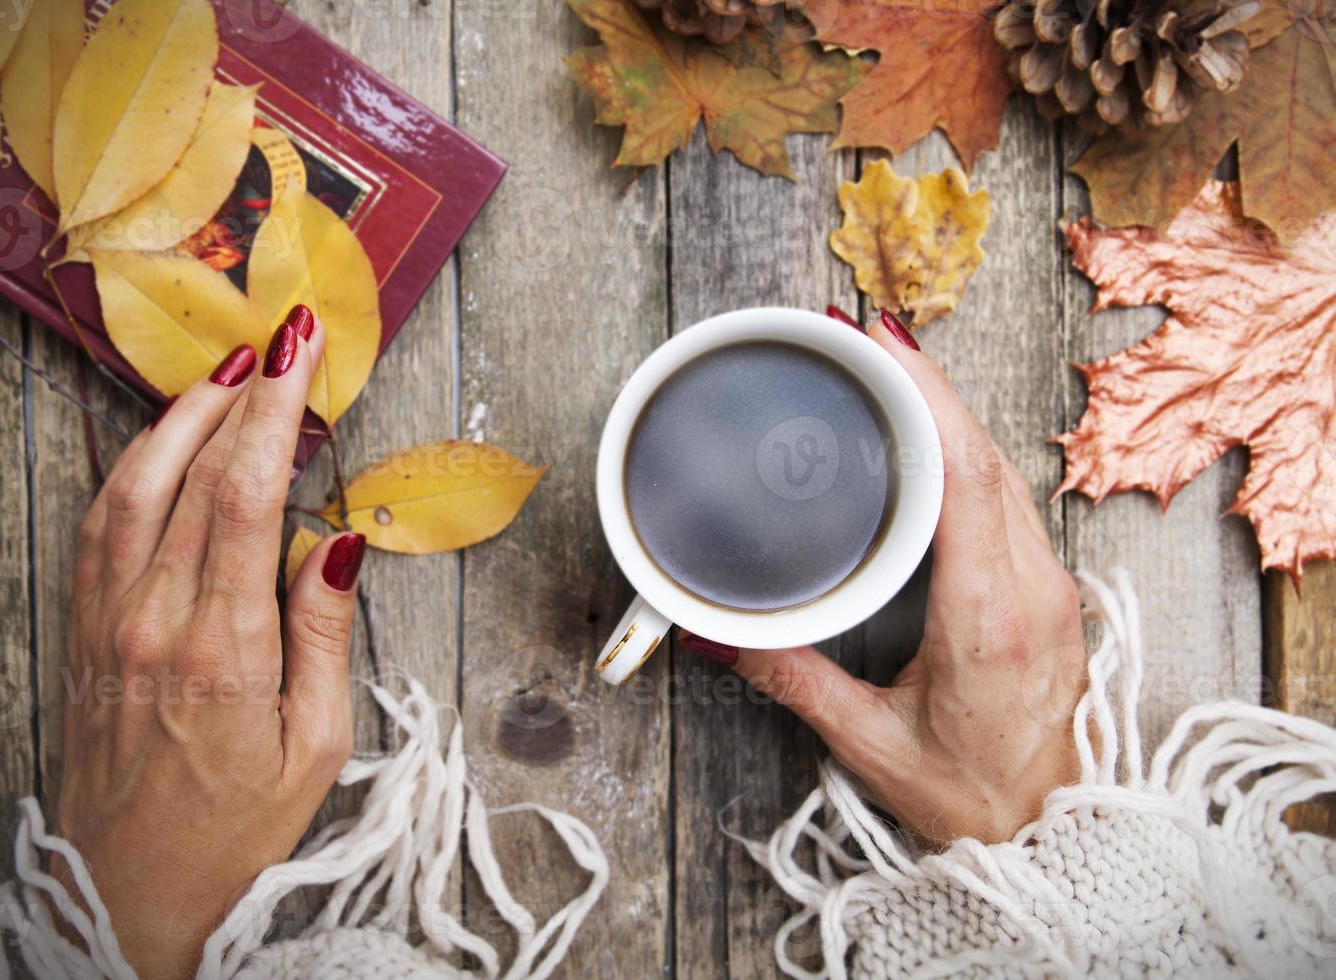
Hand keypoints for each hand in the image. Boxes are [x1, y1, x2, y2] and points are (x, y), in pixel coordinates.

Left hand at [52, 308, 363, 978]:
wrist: (129, 889)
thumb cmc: (234, 829)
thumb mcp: (314, 745)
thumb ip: (324, 635)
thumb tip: (341, 543)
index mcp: (223, 649)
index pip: (248, 495)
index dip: (275, 413)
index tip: (300, 355)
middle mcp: (155, 620)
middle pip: (195, 474)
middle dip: (243, 395)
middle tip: (280, 338)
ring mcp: (110, 620)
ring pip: (135, 486)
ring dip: (180, 418)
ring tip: (226, 373)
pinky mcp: (87, 629)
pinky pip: (101, 524)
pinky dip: (133, 466)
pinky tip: (163, 442)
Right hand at [683, 316, 1084, 846]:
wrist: (1051, 832)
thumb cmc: (973, 797)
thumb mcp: (870, 742)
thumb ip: (792, 679)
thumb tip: (717, 633)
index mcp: (987, 619)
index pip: (964, 481)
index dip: (927, 401)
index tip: (884, 347)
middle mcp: (1031, 589)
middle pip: (984, 456)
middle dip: (927, 384)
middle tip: (865, 334)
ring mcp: (1049, 585)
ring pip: (1002, 470)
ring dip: (949, 411)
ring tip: (890, 365)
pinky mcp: (1046, 588)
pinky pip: (1008, 497)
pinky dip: (967, 450)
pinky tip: (932, 432)